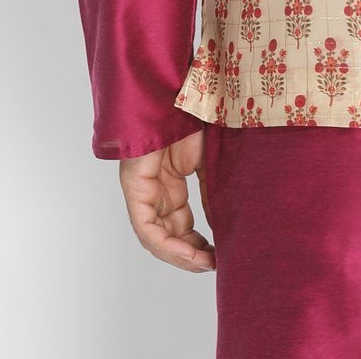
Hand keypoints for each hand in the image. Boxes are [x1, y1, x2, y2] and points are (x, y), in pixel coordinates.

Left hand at [118, 126, 215, 272]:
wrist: (178, 96)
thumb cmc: (195, 119)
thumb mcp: (211, 164)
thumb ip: (213, 195)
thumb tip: (225, 227)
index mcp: (172, 183)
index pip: (181, 225)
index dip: (198, 244)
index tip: (220, 255)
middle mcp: (155, 190)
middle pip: (169, 235)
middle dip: (190, 255)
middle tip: (214, 265)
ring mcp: (143, 190)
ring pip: (156, 237)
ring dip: (180, 255)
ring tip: (205, 264)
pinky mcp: (134, 187)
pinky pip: (146, 227)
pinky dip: (166, 244)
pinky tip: (189, 252)